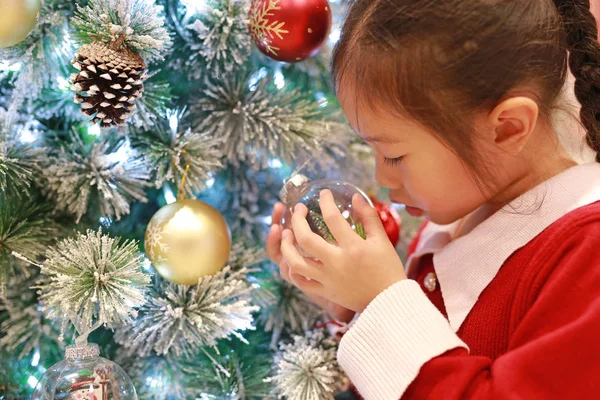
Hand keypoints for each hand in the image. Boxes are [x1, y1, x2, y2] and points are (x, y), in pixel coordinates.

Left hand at [281, 190, 406, 312]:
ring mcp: (328, 279)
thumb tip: (355, 197)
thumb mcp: (382, 241)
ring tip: (286, 234)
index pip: (332, 218)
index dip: (326, 202)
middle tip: (298, 209)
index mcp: (353, 248)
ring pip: (296, 262)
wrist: (389, 301)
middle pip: (306, 238)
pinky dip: (293, 270)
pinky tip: (291, 258)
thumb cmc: (388, 269)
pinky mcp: (325, 291)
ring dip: (286, 246)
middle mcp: (337, 262)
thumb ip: (369, 217)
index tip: (324, 194)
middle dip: (297, 220)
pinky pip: (301, 282)